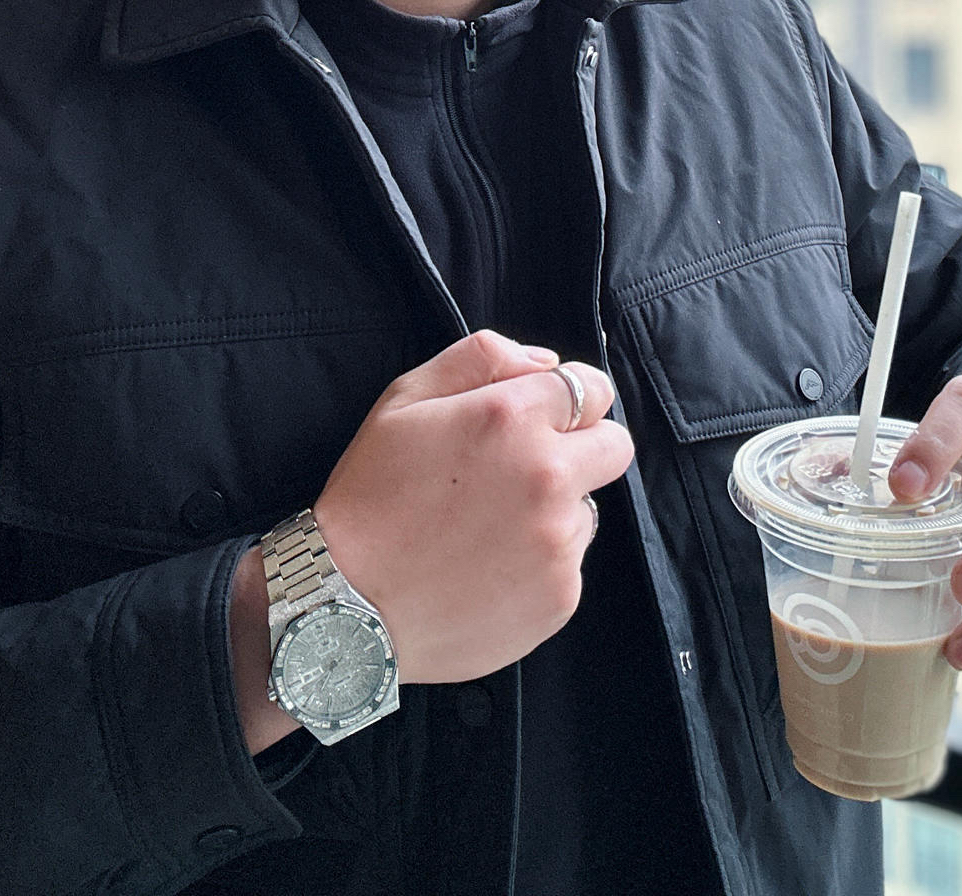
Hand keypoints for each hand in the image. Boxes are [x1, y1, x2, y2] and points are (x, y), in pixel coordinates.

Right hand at [312, 329, 632, 685]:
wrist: (346, 605)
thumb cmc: (371, 495)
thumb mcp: (406, 398)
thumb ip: (481, 357)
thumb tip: (546, 361)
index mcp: (513, 418)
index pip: (593, 389)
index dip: (567, 400)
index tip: (540, 418)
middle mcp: (547, 477)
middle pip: (615, 445)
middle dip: (582, 447)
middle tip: (526, 467)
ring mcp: (558, 543)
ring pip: (589, 508)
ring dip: (557, 508)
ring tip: (489, 526)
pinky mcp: (559, 598)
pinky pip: (569, 564)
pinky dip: (540, 562)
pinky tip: (486, 567)